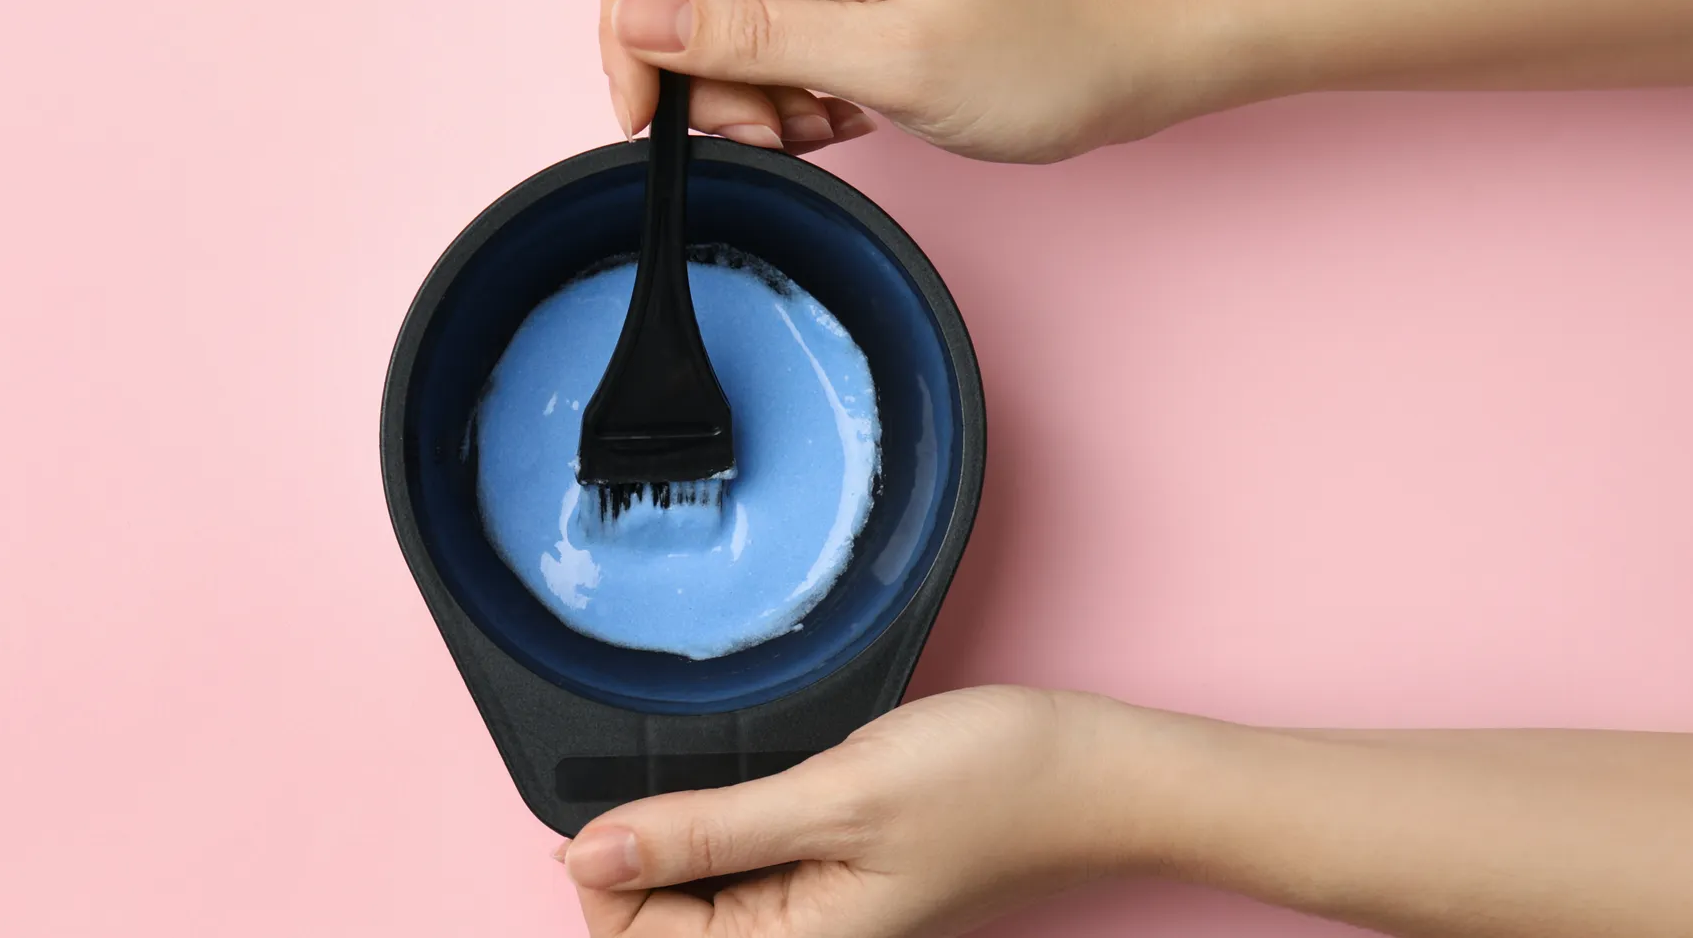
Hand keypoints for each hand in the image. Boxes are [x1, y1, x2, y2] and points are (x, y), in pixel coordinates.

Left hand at [558, 686, 1155, 937]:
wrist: (1103, 773)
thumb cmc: (995, 787)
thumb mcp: (835, 798)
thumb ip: (708, 830)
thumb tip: (589, 855)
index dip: (603, 876)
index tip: (613, 809)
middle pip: (658, 921)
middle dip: (638, 853)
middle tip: (671, 779)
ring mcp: (814, 908)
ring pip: (696, 886)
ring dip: (682, 831)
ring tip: (716, 771)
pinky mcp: (830, 869)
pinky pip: (743, 858)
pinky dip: (725, 817)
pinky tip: (751, 776)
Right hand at [597, 0, 1233, 162]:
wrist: (1147, 54)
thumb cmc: (1055, 50)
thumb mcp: (890, 57)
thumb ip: (758, 34)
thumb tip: (647, 22)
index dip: (637, 43)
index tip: (649, 116)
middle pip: (695, 10)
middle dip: (712, 83)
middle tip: (779, 130)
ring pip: (733, 35)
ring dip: (757, 98)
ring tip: (830, 121)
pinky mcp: (854, 2)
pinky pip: (781, 46)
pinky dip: (795, 94)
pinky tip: (843, 113)